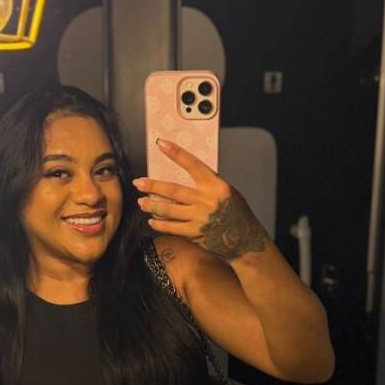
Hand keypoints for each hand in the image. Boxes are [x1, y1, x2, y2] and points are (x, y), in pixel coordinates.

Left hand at [133, 138, 265, 260]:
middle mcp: (206, 200)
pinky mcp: (194, 234)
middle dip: (152, 186)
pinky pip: (171, 228)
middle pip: (173, 190)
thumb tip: (183, 177)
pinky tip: (153, 220)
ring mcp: (199, 218)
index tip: (162, 144)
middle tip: (139, 183)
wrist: (246, 239)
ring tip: (141, 203)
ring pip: (168, 210)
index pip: (193, 164)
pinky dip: (160, 224)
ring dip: (152, 206)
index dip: (176, 153)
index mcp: (216, 185)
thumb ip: (207, 185)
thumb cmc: (236, 213)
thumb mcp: (226, 192)